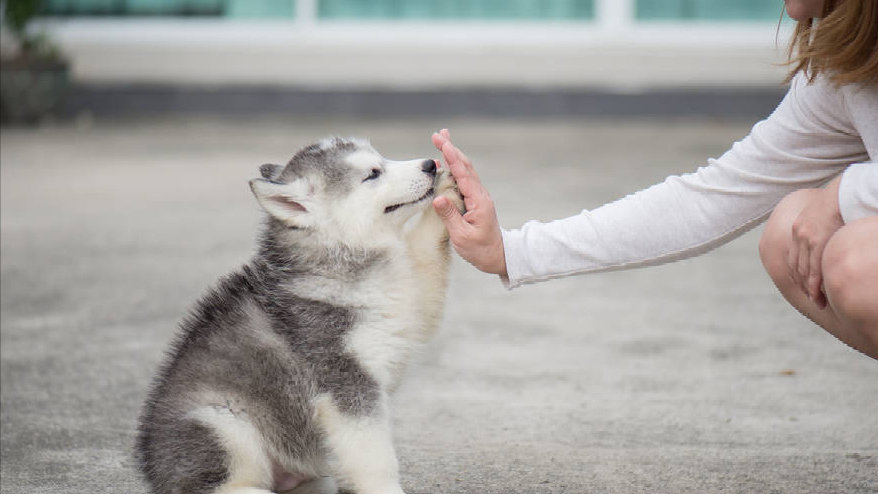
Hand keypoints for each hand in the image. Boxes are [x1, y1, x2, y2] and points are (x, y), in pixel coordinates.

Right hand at [431, 129, 507, 276]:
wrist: (498, 256)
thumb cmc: (481, 249)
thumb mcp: (462, 237)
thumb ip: (450, 217)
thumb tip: (438, 198)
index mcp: (477, 201)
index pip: (463, 174)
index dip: (452, 157)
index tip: (442, 142)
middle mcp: (479, 194)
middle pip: (465, 166)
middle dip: (451, 149)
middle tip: (439, 133)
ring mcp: (477, 196)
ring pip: (465, 170)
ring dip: (453, 155)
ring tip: (443, 140)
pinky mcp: (474, 201)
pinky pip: (463, 180)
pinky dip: (454, 167)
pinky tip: (446, 164)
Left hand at [788, 177, 844, 307]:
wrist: (841, 192)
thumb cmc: (838, 203)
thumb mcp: (823, 216)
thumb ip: (821, 229)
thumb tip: (828, 237)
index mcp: (798, 230)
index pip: (793, 259)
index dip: (797, 275)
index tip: (803, 287)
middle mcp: (798, 235)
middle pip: (796, 267)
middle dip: (803, 286)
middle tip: (813, 300)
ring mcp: (806, 238)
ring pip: (804, 271)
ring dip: (809, 289)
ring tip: (818, 302)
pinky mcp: (816, 241)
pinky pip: (814, 268)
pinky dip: (815, 284)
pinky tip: (818, 294)